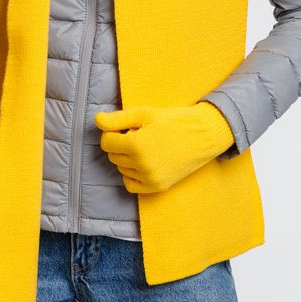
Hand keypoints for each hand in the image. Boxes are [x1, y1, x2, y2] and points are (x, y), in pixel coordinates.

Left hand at [94, 102, 234, 193]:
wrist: (203, 136)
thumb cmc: (174, 121)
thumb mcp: (144, 114)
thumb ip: (117, 119)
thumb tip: (97, 120)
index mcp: (136, 145)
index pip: (106, 142)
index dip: (113, 132)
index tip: (127, 127)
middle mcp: (141, 165)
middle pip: (113, 156)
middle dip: (121, 144)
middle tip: (140, 134)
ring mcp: (150, 178)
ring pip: (121, 168)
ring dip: (128, 158)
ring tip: (147, 146)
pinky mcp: (157, 187)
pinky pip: (130, 184)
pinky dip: (132, 174)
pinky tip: (144, 162)